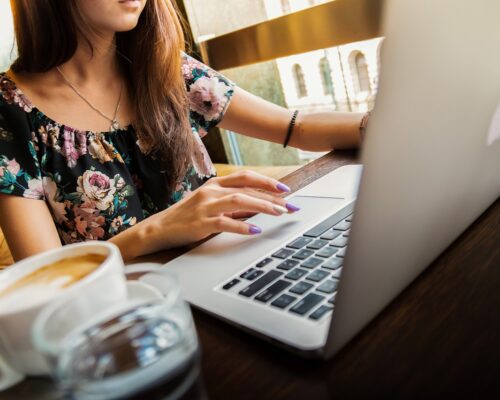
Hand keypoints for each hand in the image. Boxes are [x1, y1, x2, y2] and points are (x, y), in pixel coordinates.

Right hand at [144, 170, 299, 249]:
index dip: (267, 181)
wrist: (159, 228)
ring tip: (279, 213)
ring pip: (239, 201)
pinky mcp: (200, 223)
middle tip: (290, 206)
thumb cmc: (187, 216)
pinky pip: (225, 222)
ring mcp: (205, 206)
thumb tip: (259, 206)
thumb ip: (232, 203)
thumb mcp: (210, 204)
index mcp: (215, 184)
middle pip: (247, 188)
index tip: (285, 189)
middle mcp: (211, 191)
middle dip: (272, 197)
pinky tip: (255, 230)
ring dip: (262, 206)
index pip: (245, 177)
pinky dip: (242, 225)